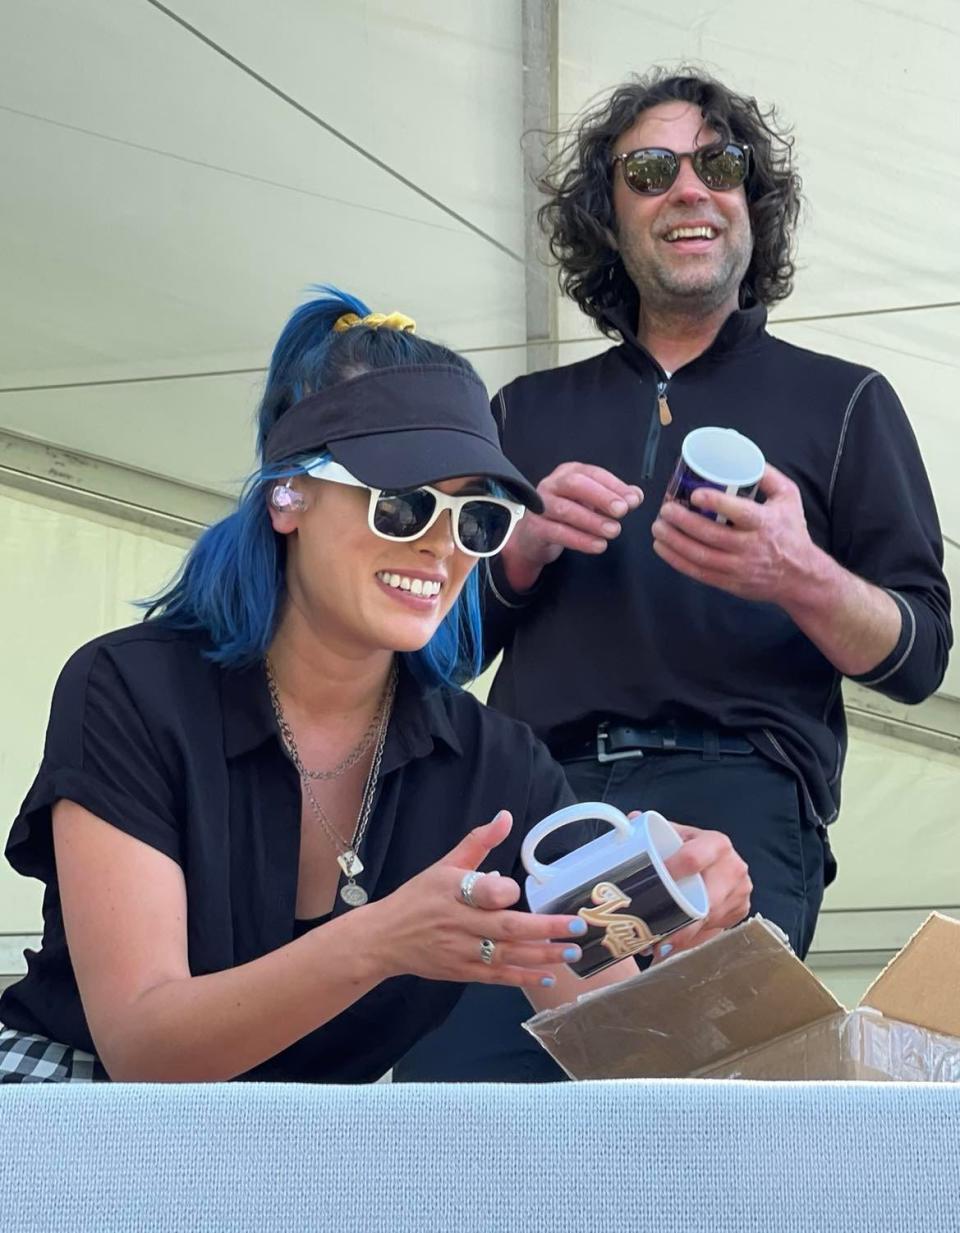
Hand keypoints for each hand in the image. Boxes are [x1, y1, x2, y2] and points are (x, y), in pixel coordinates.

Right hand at [369, 811, 586, 989]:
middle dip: (544, 929)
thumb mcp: (444, 865)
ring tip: (573, 953)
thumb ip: (478, 842)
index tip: (516, 889)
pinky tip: (548, 974)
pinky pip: (498, 976)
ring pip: (507, 955)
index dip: (502, 892)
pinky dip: (523, 977)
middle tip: (577, 926)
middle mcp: (458, 923)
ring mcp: (461, 951)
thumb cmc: (419, 897)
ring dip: (542, 955)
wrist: (384, 939)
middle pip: (505, 928)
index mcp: (453, 891)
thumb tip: (506, 816)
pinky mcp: (463, 972)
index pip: (483, 892)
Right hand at [501, 462, 642, 591]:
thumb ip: (614, 497)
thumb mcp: (591, 503)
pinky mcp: (535, 527)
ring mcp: (540, 505)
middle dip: (601, 497)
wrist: (535, 537)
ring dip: (592, 521)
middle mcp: (552, 484)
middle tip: (621, 511)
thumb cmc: (566, 516)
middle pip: (575, 484)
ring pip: (566, 510)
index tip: (633, 500)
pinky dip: (580, 540)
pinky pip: (558, 532)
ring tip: (614, 531)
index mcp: (569, 473)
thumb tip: (635, 496)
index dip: (614, 485)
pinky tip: (598, 545)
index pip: (593, 473)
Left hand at [627, 815, 751, 958]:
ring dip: (684, 938)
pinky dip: (693, 941)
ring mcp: (739, 891)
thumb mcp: (673, 834)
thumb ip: (649, 829)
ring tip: (659, 949)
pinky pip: (715, 931)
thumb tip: (628, 823)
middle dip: (682, 924)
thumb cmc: (687, 846)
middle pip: (706, 902)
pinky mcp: (739, 910)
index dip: (672, 871)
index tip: (653, 886)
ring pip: (709, 921)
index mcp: (715, 843)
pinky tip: (675, 949)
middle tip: (657, 940)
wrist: (715, 858)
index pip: (693, 858)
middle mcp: (733, 867)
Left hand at [651, 464, 819, 607]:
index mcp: (765, 523)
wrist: (800, 576)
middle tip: (665, 510)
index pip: (740, 512)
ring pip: (701, 556)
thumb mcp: (788, 498)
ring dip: (675, 542)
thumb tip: (742, 454)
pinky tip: (663, 548)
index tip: (696, 494)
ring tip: (658, 528)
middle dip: (683, 522)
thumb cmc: (791, 532)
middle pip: (712, 535)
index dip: (716, 503)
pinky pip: (699, 573)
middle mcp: (751, 547)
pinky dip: (677, 561)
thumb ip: (767, 475)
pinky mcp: (729, 583)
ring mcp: (739, 567)